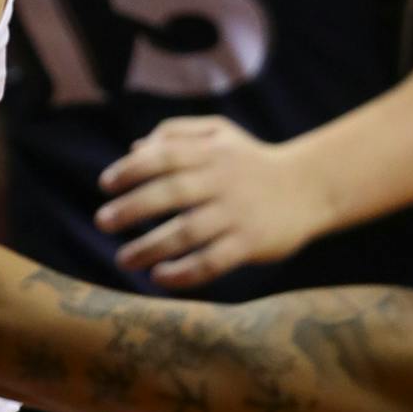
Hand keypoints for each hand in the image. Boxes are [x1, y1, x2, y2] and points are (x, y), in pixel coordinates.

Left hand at [95, 117, 337, 288]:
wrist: (310, 187)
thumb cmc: (251, 160)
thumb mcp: (219, 133)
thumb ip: (176, 134)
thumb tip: (133, 149)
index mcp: (211, 152)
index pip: (164, 156)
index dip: (131, 169)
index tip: (106, 185)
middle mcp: (222, 181)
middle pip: (171, 193)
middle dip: (132, 208)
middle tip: (102, 222)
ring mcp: (237, 213)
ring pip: (187, 232)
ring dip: (150, 248)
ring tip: (124, 259)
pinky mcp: (250, 243)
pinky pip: (213, 262)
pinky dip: (184, 273)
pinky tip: (160, 277)